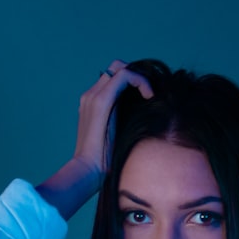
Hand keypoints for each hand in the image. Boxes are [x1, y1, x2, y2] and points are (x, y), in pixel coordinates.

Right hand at [37, 60, 152, 219]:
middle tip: (150, 93)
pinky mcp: (102, 101)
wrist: (87, 171)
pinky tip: (149, 97)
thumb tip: (145, 118)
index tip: (148, 97)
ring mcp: (94, 96)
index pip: (113, 78)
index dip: (133, 81)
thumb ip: (123, 123)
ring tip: (150, 95)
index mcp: (92, 103)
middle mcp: (91, 95)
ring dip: (140, 77)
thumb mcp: (117, 136)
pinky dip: (141, 81)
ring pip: (120, 67)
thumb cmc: (104, 161)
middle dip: (137, 76)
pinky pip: (125, 76)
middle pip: (116, 68)